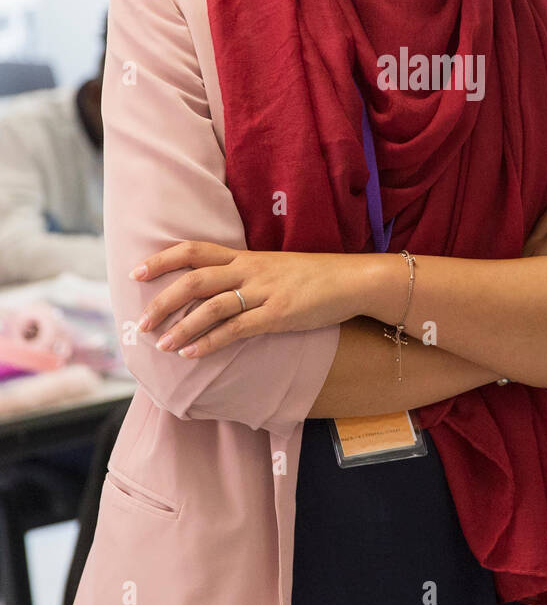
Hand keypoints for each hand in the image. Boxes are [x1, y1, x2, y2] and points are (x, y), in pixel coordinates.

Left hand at [130, 241, 368, 357]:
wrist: (352, 280)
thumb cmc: (313, 277)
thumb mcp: (273, 269)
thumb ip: (244, 276)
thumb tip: (214, 293)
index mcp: (245, 256)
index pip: (195, 250)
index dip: (163, 259)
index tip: (137, 272)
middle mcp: (249, 269)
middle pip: (195, 278)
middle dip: (162, 300)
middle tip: (141, 322)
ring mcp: (263, 292)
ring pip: (211, 306)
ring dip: (181, 327)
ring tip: (161, 345)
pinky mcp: (278, 315)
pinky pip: (237, 329)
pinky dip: (210, 342)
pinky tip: (192, 354)